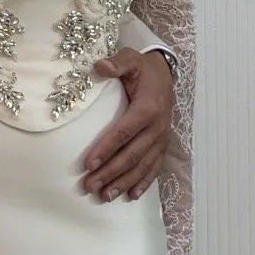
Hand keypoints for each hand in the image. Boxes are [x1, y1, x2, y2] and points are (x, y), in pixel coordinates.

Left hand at [79, 47, 172, 201]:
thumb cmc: (143, 68)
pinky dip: (144, 182)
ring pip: (143, 165)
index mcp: (148, 107)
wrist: (165, 73)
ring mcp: (161, 138)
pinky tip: (131, 195)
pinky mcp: (162, 144)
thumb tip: (100, 67)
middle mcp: (157, 126)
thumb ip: (117, 63)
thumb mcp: (131, 58)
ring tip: (105, 196)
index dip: (106, 148)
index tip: (88, 163)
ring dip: (124, 182)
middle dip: (110, 172)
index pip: (124, 131)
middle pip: (132, 154)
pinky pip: (154, 166)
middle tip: (90, 186)